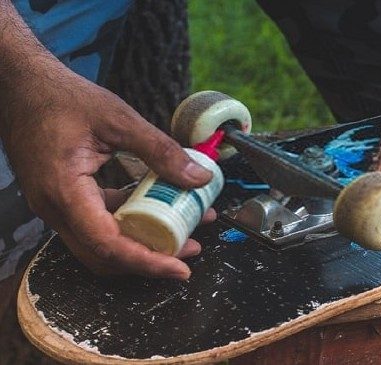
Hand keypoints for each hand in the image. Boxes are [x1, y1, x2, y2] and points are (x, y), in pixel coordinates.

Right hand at [2, 69, 213, 279]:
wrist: (21, 86)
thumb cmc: (61, 97)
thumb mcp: (119, 118)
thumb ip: (160, 150)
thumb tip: (198, 178)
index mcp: (64, 191)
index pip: (108, 245)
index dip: (146, 262)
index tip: (180, 269)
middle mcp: (54, 208)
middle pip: (104, 256)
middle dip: (149, 260)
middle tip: (188, 252)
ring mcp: (55, 206)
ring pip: (100, 245)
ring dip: (140, 244)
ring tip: (181, 233)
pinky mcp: (61, 199)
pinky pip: (95, 224)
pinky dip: (126, 224)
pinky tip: (155, 209)